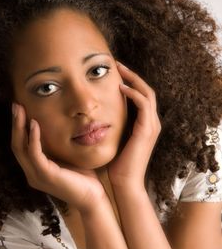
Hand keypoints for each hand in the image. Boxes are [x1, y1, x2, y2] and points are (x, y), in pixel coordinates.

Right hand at [11, 104, 106, 214]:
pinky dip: (33, 138)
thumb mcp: (67, 157)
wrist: (93, 198)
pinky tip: (34, 124)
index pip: (21, 146)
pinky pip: (35, 154)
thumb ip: (59, 146)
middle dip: (15, 124)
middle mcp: (32, 173)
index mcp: (36, 169)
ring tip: (20, 109)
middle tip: (15, 105)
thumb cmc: (84, 178)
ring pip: (20, 148)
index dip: (18, 128)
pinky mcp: (45, 176)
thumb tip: (59, 126)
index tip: (20, 109)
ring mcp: (36, 175)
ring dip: (19, 127)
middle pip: (16, 145)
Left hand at [108, 62, 160, 189]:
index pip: (141, 97)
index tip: (114, 73)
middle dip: (132, 76)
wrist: (124, 183)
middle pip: (146, 91)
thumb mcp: (114, 140)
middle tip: (117, 64)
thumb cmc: (116, 164)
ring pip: (147, 93)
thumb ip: (112, 126)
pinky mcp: (147, 130)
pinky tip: (120, 87)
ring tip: (118, 69)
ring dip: (133, 79)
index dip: (130, 82)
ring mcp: (151, 126)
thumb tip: (97, 116)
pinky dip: (133, 93)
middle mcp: (151, 123)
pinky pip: (143, 104)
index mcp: (144, 125)